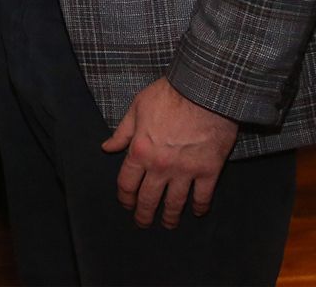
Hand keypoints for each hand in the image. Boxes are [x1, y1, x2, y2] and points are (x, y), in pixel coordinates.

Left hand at [102, 77, 237, 228]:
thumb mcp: (137, 107)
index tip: (126, 204)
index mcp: (140, 151)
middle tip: (142, 223)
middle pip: (148, 199)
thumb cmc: (167, 94)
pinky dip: (199, 207)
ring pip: (175, 203)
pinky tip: (196, 212)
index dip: (124, 197)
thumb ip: (122, 132)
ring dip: (170, 217)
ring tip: (167, 224)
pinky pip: (202, 197)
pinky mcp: (208, 171)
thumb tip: (107, 147)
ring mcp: (185, 171)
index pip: (127, 183)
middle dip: (144, 214)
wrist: (203, 91)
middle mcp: (160, 167)